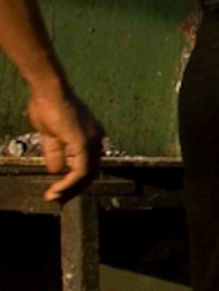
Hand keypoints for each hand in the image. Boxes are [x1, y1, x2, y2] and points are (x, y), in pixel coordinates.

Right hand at [26, 83, 102, 203]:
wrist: (49, 91)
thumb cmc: (49, 106)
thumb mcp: (51, 136)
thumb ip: (55, 153)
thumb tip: (56, 170)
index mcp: (91, 136)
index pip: (88, 165)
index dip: (75, 180)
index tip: (61, 190)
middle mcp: (97, 139)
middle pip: (90, 173)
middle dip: (74, 188)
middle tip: (58, 198)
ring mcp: (92, 141)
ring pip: (87, 174)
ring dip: (71, 188)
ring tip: (55, 197)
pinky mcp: (84, 143)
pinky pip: (80, 170)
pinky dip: (70, 182)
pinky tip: (59, 188)